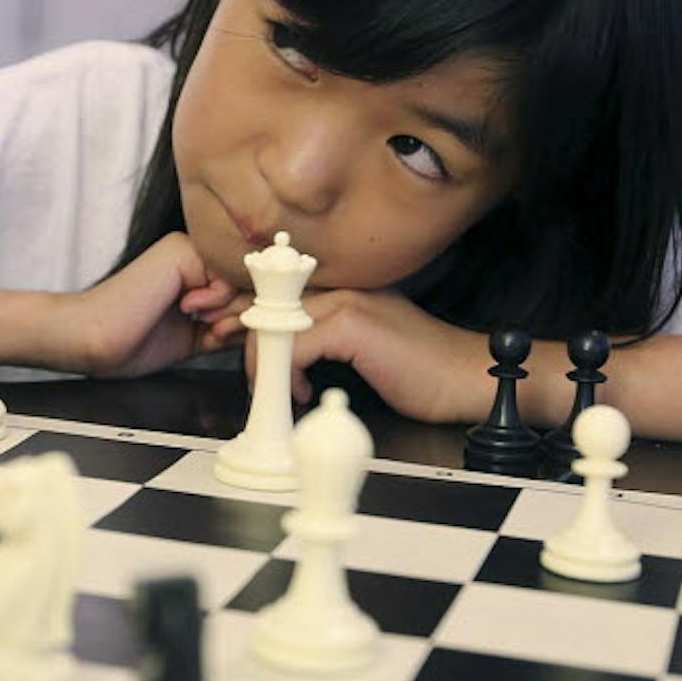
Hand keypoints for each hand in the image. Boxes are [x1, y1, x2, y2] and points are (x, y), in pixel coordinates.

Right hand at [64, 231, 250, 377]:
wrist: (93, 337)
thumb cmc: (131, 340)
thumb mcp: (194, 338)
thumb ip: (226, 328)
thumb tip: (265, 328)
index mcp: (195, 273)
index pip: (243, 289)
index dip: (247, 315)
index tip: (226, 336)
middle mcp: (194, 256)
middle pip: (249, 283)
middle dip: (243, 314)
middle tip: (217, 332)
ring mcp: (189, 250)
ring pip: (241, 279)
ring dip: (230, 310)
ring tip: (202, 324)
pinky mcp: (183, 252)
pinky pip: (225, 276)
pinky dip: (216, 300)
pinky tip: (187, 308)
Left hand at [216, 288, 484, 422]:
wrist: (465, 377)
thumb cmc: (418, 369)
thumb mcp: (360, 349)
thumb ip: (323, 340)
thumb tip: (283, 356)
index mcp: (342, 288)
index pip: (277, 289)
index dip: (241, 306)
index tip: (217, 328)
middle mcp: (342, 287)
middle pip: (267, 299)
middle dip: (235, 324)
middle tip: (219, 348)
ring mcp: (348, 302)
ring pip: (276, 325)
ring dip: (261, 359)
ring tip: (268, 385)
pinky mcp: (354, 326)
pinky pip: (296, 347)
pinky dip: (290, 375)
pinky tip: (305, 393)